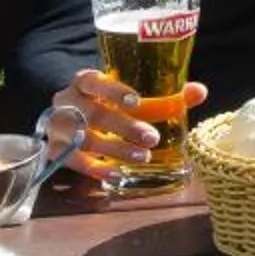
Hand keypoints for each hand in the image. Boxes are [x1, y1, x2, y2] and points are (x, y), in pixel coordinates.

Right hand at [50, 66, 205, 180]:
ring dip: (115, 149)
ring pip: (84, 139)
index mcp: (84, 82)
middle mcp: (66, 102)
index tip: (136, 101)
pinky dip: (96, 168)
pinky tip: (117, 174)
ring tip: (143, 157)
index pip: (93, 81)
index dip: (112, 90)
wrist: (67, 117)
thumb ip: (163, 94)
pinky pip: (73, 161)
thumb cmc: (106, 103)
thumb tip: (200, 91)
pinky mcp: (54, 150)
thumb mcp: (128, 94)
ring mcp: (58, 127)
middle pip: (92, 114)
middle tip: (152, 138)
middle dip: (124, 127)